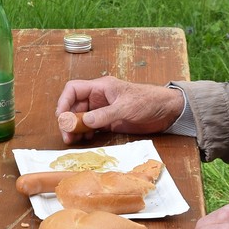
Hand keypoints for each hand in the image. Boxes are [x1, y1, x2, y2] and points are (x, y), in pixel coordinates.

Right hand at [53, 76, 184, 143]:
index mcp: (101, 88)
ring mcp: (104, 110)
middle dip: (68, 120)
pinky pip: (92, 127)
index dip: (64, 101)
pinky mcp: (110, 122)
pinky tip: (84, 140)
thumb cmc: (148, 101)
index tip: (61, 117)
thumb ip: (104, 115)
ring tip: (72, 141)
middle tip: (66, 135)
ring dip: (75, 129)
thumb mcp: (125, 108)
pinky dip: (85, 133)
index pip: (74, 89)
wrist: (167, 110)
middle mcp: (99, 98)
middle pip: (75, 106)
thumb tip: (84, 122)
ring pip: (82, 118)